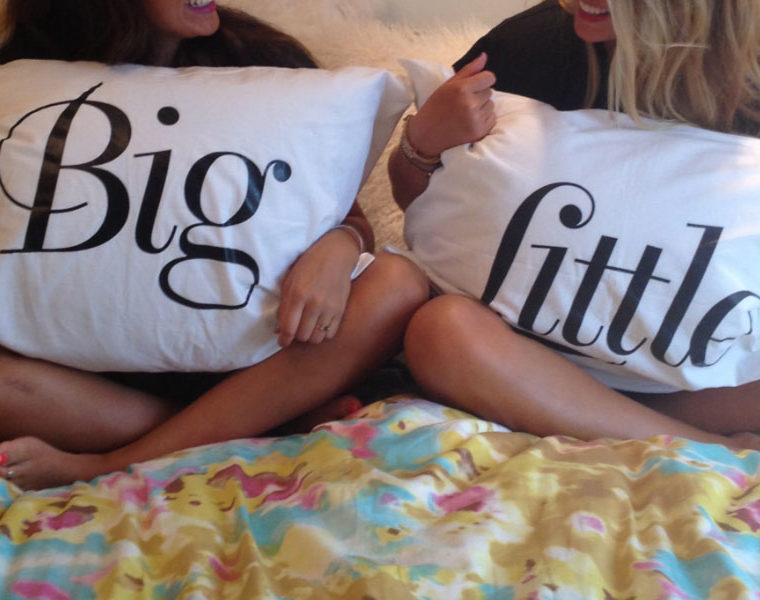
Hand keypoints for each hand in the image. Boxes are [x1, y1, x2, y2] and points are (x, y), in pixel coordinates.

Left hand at [277, 228, 358, 346]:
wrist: (336, 254)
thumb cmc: (309, 265)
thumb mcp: (290, 281)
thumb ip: (284, 306)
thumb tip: (280, 330)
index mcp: (298, 295)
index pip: (289, 328)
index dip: (283, 339)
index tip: (282, 342)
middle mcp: (314, 304)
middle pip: (303, 336)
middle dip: (296, 337)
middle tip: (295, 330)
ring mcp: (330, 308)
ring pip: (317, 338)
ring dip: (309, 336)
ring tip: (307, 328)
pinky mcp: (341, 310)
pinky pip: (330, 334)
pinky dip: (323, 334)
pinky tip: (319, 325)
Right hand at [407, 52, 496, 157]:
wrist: (425, 137)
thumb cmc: (435, 108)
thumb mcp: (446, 86)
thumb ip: (468, 71)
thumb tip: (484, 56)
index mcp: (460, 89)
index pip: (489, 77)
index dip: (482, 81)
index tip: (474, 87)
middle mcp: (469, 104)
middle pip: (490, 91)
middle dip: (479, 95)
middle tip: (463, 103)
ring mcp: (475, 120)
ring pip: (491, 105)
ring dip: (482, 108)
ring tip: (465, 114)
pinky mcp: (479, 132)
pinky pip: (492, 119)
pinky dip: (484, 120)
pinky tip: (469, 122)